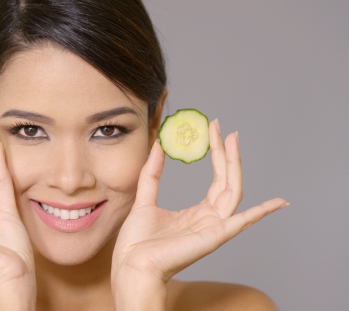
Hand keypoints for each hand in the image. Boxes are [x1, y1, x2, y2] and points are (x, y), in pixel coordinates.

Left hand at [111, 119, 286, 305]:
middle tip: (224, 128)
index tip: (215, 129)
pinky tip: (279, 202)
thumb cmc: (137, 242)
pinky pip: (242, 222)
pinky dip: (262, 213)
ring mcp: (214, 228)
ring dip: (235, 165)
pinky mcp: (214, 236)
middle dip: (227, 153)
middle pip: (228, 181)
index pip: (216, 179)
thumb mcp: (145, 198)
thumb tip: (158, 145)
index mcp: (197, 213)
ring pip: (234, 191)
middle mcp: (210, 220)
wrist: (132, 264)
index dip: (218, 154)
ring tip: (232, 139)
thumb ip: (152, 174)